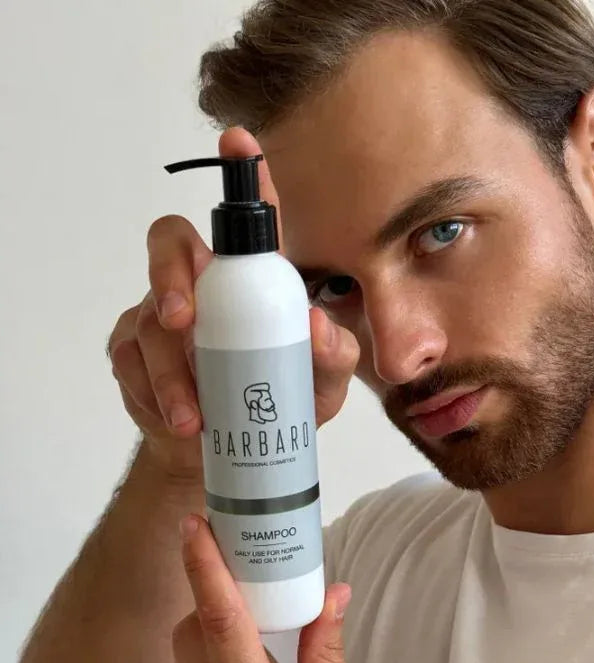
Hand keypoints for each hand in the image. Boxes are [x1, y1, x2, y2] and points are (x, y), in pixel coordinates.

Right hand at [107, 127, 359, 481]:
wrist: (219, 457)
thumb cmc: (274, 407)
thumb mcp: (319, 388)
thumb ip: (332, 356)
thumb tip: (317, 324)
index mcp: (248, 282)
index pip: (248, 223)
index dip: (243, 177)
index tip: (240, 141)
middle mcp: (200, 285)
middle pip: (170, 244)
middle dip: (170, 274)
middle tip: (181, 319)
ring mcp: (157, 315)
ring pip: (147, 319)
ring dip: (169, 371)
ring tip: (194, 420)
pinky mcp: (129, 352)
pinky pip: (129, 361)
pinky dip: (151, 394)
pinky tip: (174, 420)